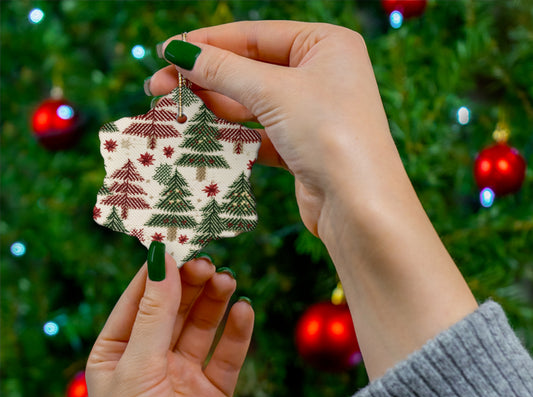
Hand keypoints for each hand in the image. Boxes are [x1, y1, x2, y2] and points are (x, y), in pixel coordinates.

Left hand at [86, 254, 252, 396]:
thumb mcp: (139, 368)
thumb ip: (155, 313)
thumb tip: (162, 258)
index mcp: (117, 353)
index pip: (139, 298)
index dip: (159, 269)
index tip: (179, 239)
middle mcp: (150, 361)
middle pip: (174, 308)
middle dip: (191, 283)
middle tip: (209, 262)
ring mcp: (183, 376)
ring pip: (202, 326)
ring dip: (215, 302)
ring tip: (228, 280)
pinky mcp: (214, 393)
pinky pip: (227, 354)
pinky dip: (237, 332)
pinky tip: (245, 311)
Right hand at [149, 21, 476, 379]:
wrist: (360, 206)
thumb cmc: (330, 135)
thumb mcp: (274, 92)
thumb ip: (223, 70)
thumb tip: (179, 51)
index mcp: (325, 44)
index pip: (254, 36)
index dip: (207, 43)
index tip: (166, 52)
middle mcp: (321, 75)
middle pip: (249, 70)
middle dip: (204, 79)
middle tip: (158, 88)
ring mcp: (311, 114)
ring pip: (251, 104)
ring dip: (212, 108)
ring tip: (171, 112)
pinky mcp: (301, 148)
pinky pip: (258, 134)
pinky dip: (231, 135)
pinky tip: (200, 136)